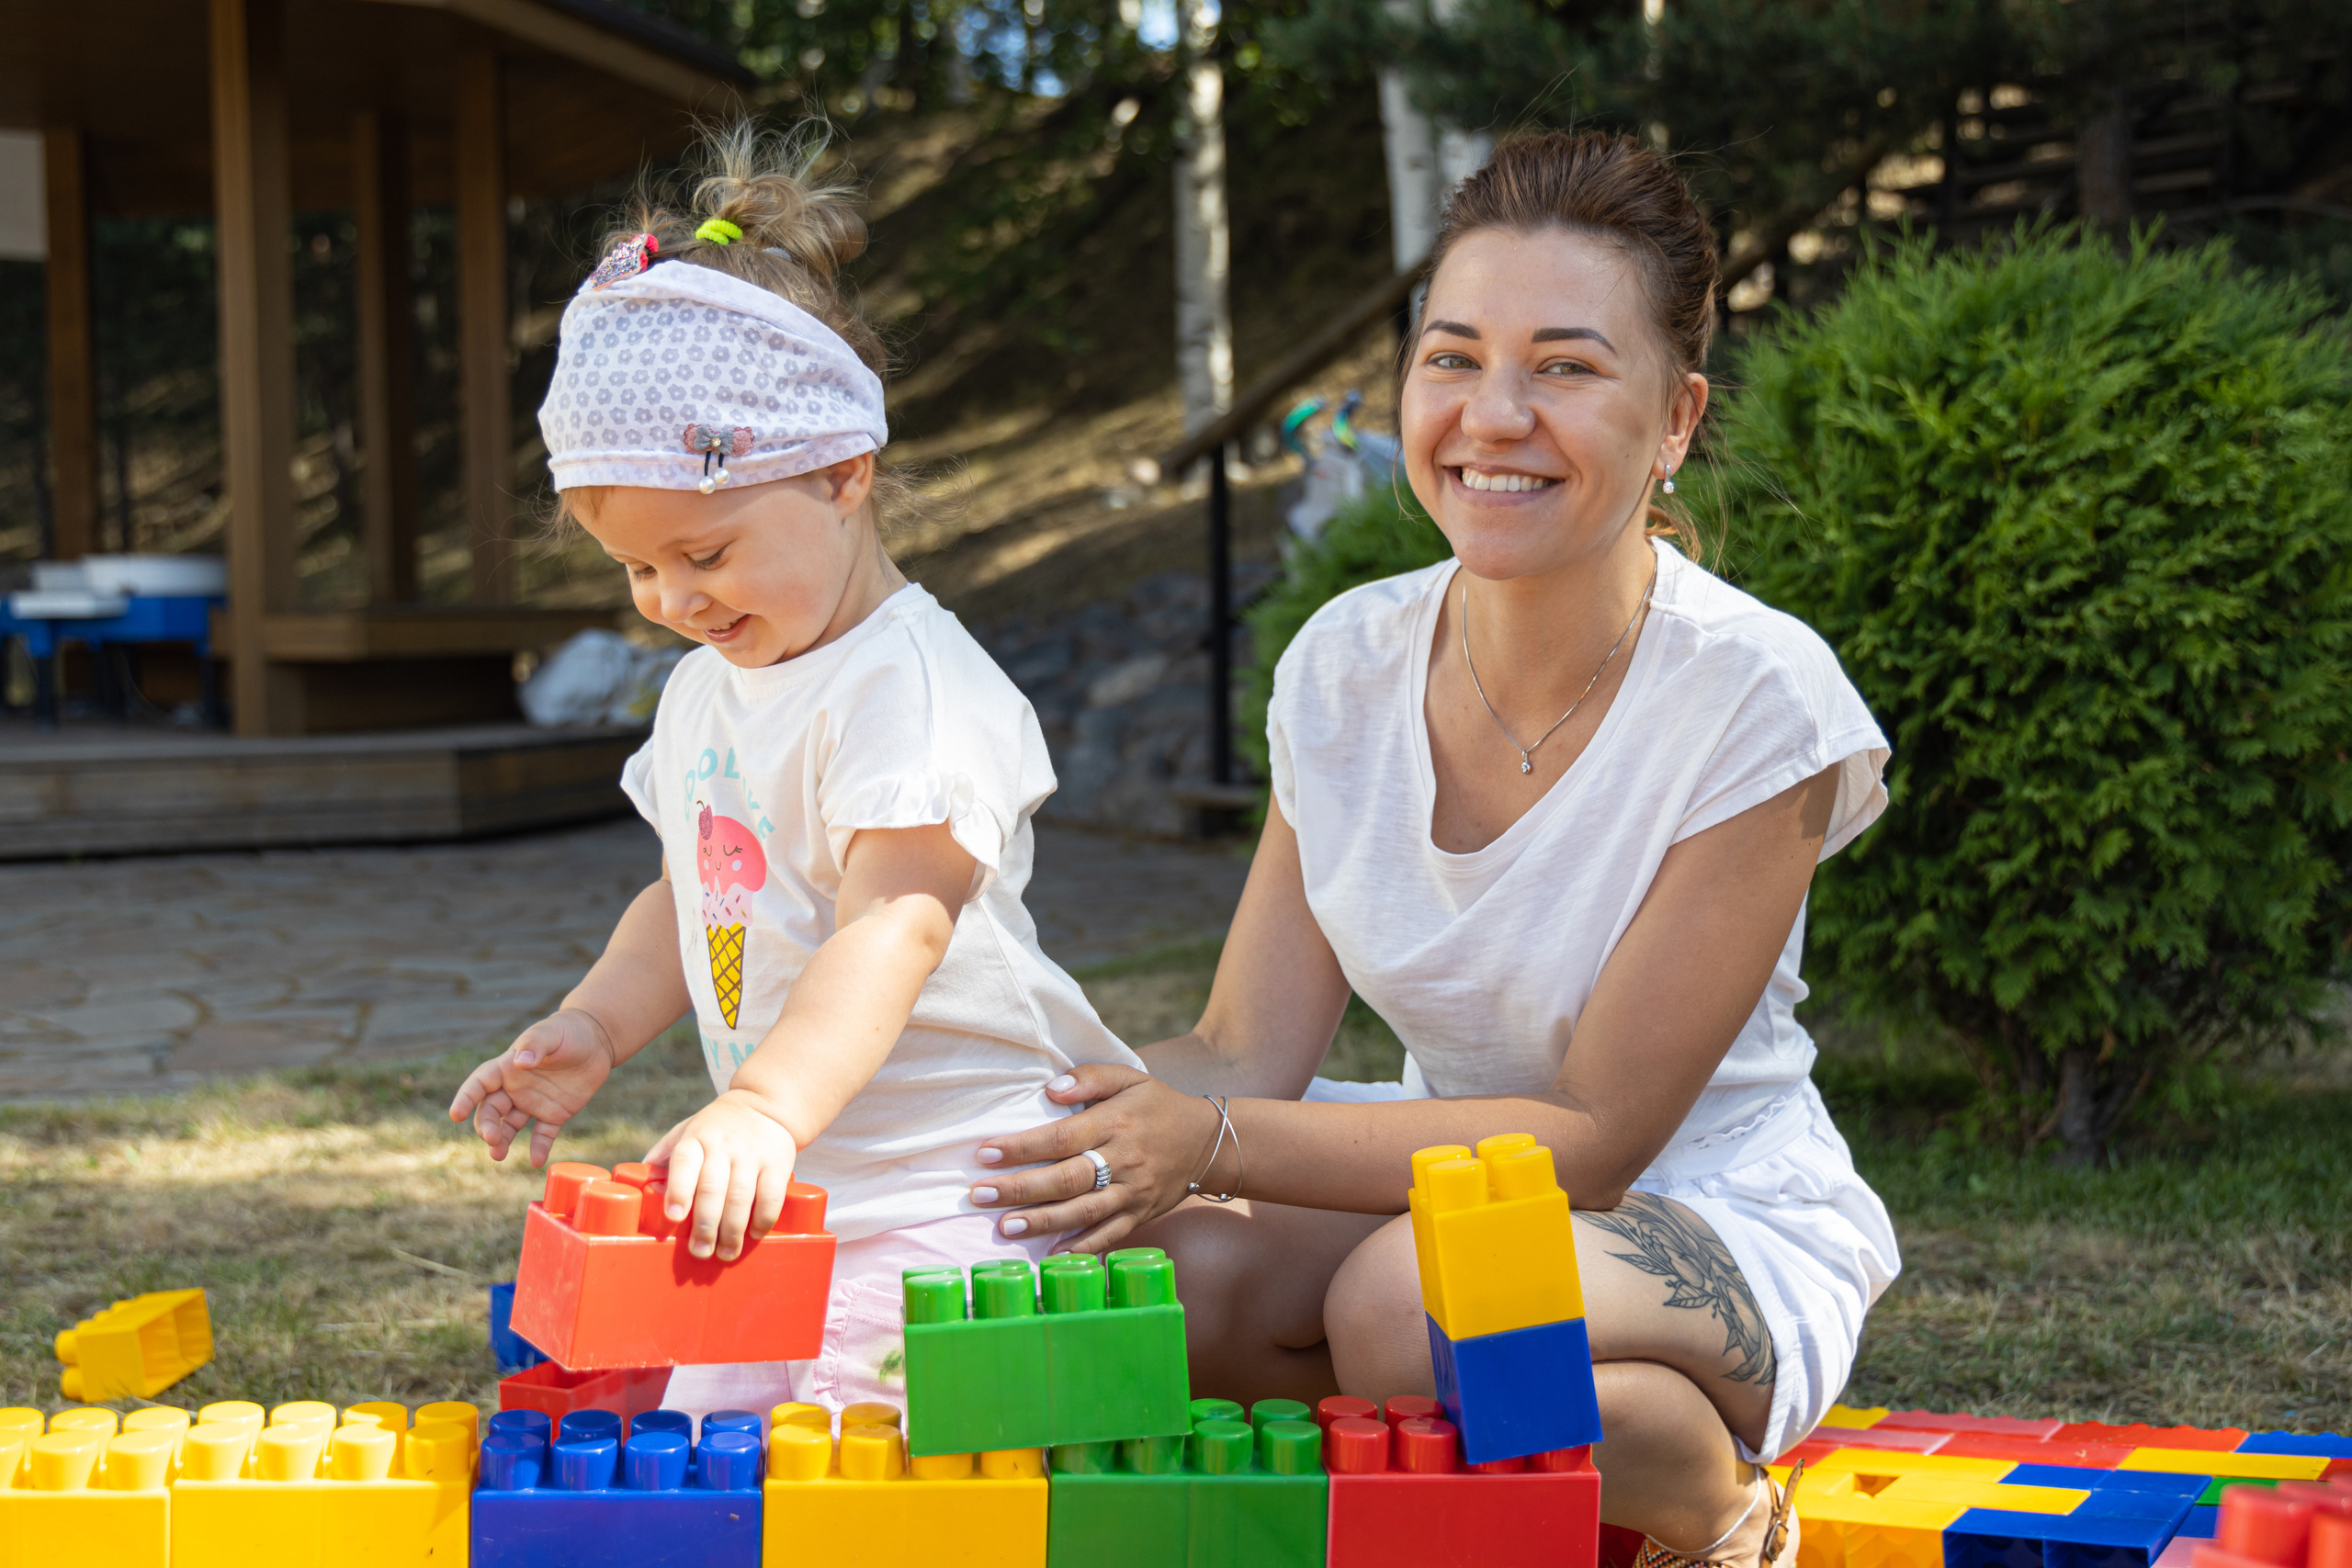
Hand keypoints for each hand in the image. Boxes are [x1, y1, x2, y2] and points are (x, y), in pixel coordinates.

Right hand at [448, 1008, 617, 1166]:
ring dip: (502, 1140)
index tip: (456, 1115)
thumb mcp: (551, 1034)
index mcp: (507, 1067)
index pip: (480, 1084)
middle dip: (487, 1126)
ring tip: (498, 1155)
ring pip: (510, 1126)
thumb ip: (535, 1045)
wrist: (597, 1041)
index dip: (466, 1098)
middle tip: (491, 1139)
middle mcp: (515, 1088)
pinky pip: (542, 1135)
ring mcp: (533, 1103)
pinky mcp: (554, 1114)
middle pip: (491, 1110)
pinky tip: (537, 1160)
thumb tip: (520, 1062)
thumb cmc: (568, 1031)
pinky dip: (539, 1148)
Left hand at [646, 1090, 800, 1260]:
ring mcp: (752, 1154)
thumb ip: (663, 1157)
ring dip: (731, 1231)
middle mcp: (723, 1145)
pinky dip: (762, 1220)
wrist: (764, 1107)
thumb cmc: (715, 1129)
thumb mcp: (686, 1132)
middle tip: (700, 1251)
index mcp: (695, 1138)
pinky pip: (771, 1196)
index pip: (684, 1161)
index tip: (673, 1216)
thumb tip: (638, 1187)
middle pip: (712, 1188)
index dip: (678, 1190)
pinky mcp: (778, 1163)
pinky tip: (753, 1234)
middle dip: (704, 1225)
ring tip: (725, 1253)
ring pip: (740, 1197)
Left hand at [967, 1064, 1227, 1253]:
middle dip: (1020, 1188)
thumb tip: (1049, 1089)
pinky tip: (1051, 1254)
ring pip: (1083, 1212)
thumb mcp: (1129, 1078)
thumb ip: (1089, 1079)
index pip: (1061, 1137)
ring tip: (1004, 1227)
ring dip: (1042, 1221)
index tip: (985, 1152)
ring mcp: (1133, 1192)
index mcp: (1115, 1123)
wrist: (1207, 1142)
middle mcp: (1124, 1160)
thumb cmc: (1157, 1106)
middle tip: (979, 1194)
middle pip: (1066, 1178)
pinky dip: (1081, 1248)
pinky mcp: (1140, 1215)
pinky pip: (1109, 1235)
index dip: (1022, 1146)